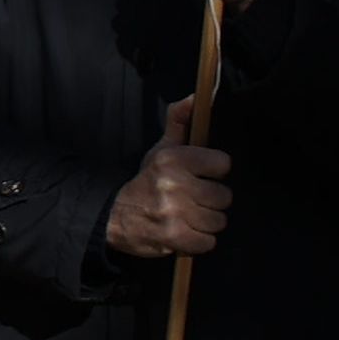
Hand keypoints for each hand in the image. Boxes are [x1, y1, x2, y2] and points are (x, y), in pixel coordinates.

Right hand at [102, 104, 232, 262]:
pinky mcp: (174, 238)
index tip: (203, 175)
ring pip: (218, 221)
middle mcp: (174, 184)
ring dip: (207, 222)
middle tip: (196, 200)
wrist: (115, 216)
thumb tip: (196, 97)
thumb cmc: (146, 181)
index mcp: (173, 159)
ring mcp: (175, 213)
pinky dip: (200, 241)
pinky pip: (209, 242)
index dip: (214, 171)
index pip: (223, 164)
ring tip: (191, 217)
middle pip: (224, 196)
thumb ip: (180, 121)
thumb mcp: (160, 150)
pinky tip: (188, 232)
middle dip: (212, 201)